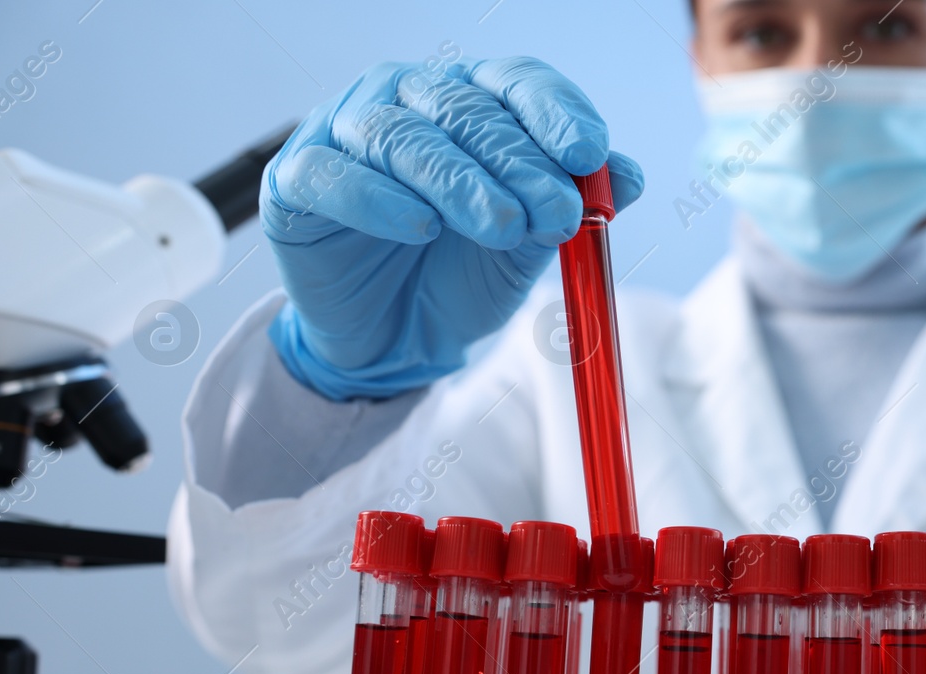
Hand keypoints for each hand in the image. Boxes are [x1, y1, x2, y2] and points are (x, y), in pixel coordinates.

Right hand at [259, 57, 643, 399]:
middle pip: (464, 111)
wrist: (395, 340)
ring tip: (503, 228)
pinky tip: (419, 227)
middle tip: (558, 213)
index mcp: (467, 104)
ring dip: (459, 181)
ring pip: (401, 136)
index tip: (589, 155)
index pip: (514, 82)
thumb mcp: (529, 247)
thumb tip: (629, 175)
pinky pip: (332, 175)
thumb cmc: (460, 276)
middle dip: (519, 163)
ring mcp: (344, 133)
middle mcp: (404, 101)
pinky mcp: (296, 181)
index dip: (554, 112)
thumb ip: (572, 207)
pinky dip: (378, 198)